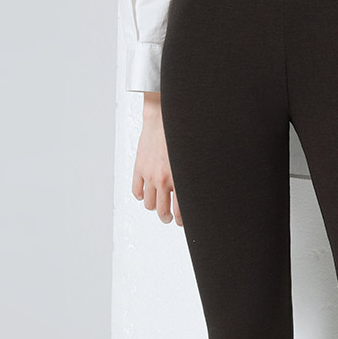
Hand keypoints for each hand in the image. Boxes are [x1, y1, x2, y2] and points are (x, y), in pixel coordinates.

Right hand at [132, 92, 181, 225]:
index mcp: (179, 179)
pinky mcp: (139, 168)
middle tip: (169, 217)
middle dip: (167, 217)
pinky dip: (141, 196)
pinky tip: (147, 194)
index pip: (180, 211)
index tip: (183, 221)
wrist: (164, 117)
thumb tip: (200, 192)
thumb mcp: (193, 159)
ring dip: (155, 207)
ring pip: (149, 204)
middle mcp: (163, 179)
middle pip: (163, 211)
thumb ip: (194, 177)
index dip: (182, 220)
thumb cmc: (181, 135)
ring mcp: (150, 175)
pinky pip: (137, 191)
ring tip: (159, 206)